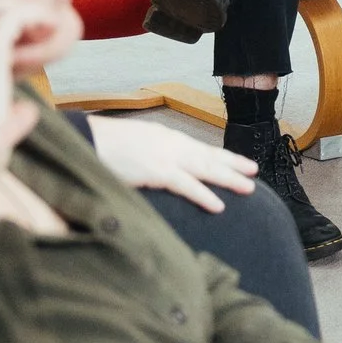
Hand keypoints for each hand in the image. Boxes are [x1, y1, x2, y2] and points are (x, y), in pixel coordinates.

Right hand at [86, 114, 255, 211]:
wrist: (87, 139)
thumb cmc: (105, 144)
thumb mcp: (134, 144)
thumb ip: (151, 154)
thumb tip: (161, 167)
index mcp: (166, 137)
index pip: (201, 148)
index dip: (222, 156)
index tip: (241, 162)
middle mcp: (171, 144)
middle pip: (209, 156)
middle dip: (233, 164)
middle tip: (254, 172)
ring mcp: (165, 157)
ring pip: (205, 169)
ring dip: (228, 178)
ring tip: (248, 187)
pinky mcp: (156, 171)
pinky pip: (185, 185)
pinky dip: (203, 195)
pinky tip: (218, 205)